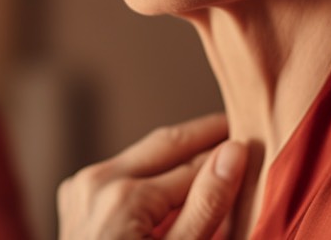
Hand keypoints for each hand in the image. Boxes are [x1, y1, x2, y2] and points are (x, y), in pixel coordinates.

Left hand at [57, 113, 247, 239]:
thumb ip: (207, 206)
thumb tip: (233, 153)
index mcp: (125, 196)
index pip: (194, 164)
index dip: (228, 153)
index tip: (254, 139)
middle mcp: (98, 182)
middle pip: (165, 146)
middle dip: (203, 136)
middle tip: (237, 125)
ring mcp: (81, 188)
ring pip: (143, 158)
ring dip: (178, 155)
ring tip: (215, 151)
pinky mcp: (75, 197)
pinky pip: (123, 175)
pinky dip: (152, 176)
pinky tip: (179, 181)